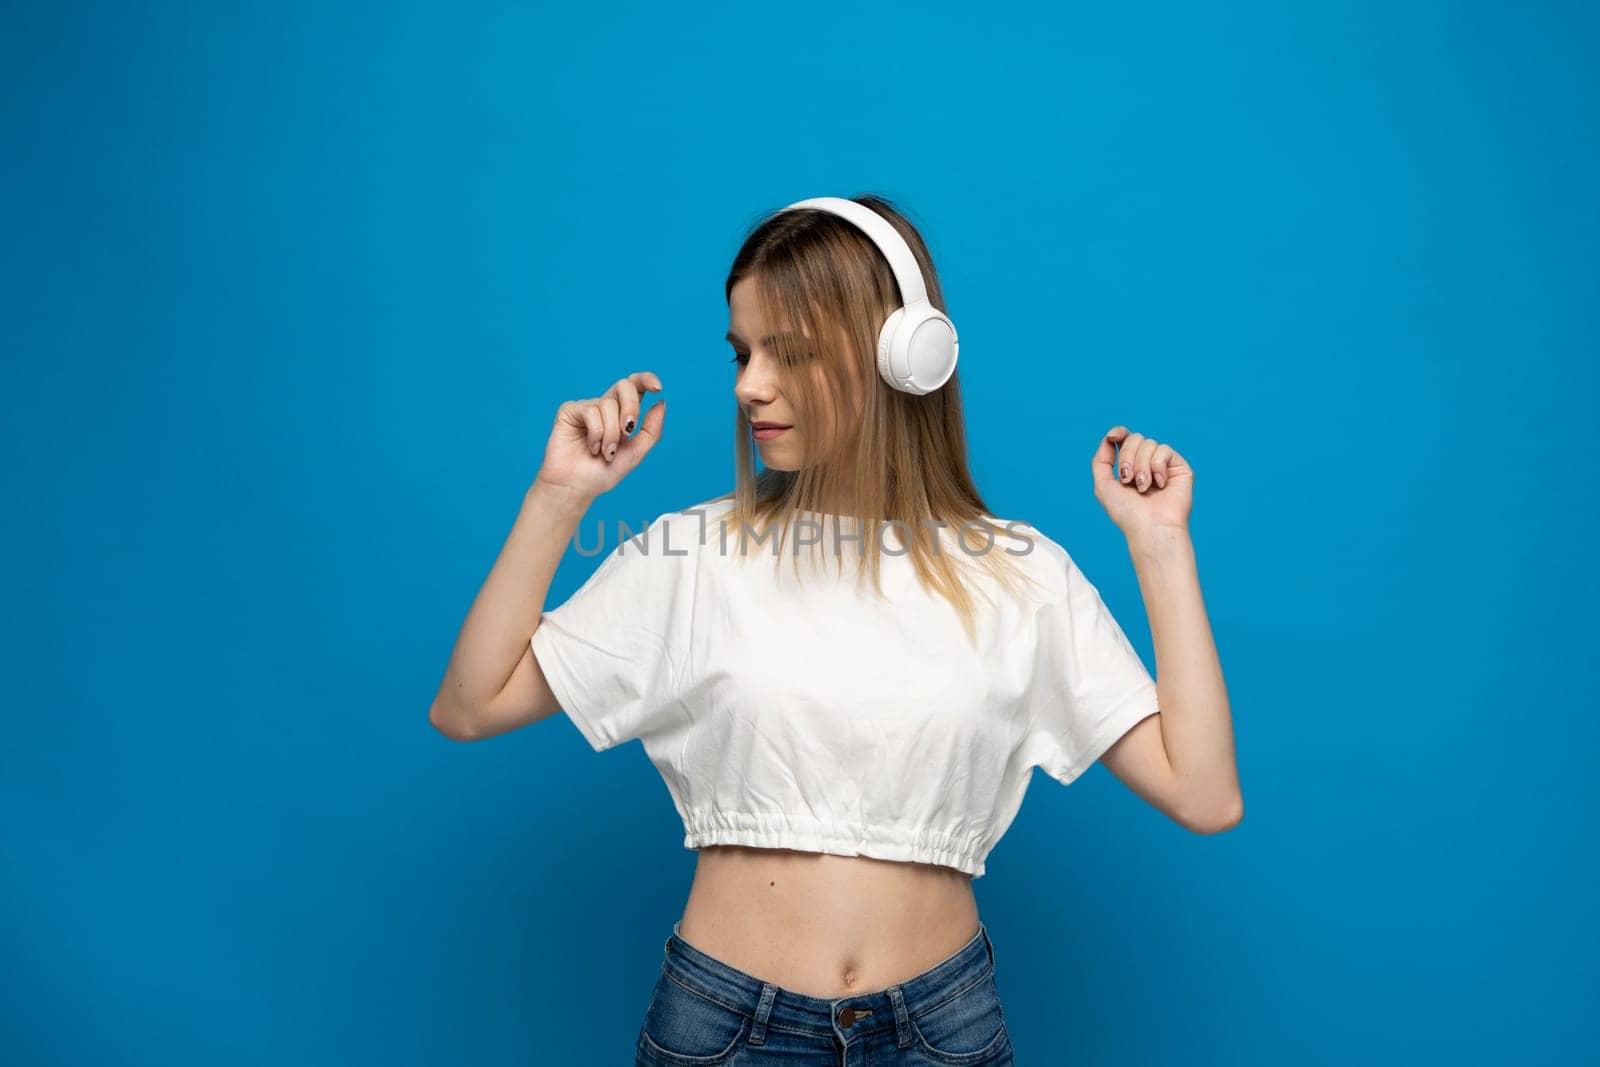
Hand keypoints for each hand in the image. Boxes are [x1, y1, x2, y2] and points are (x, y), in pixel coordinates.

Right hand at [534, 372, 665, 498]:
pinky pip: (591, 412)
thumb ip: (651, 430)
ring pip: (608, 405)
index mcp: (622, 413)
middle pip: (624, 386)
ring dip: (611, 434)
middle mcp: (605, 406)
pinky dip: (596, 434)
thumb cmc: (604, 472)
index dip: (647, 379)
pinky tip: (592, 447)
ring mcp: (587, 407)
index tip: (658, 388)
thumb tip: (661, 402)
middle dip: (631, 407)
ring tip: (604, 452)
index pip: (635, 387)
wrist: (577, 487)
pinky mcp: (570, 411)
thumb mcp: (636, 453)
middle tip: (628, 430)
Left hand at [1092, 425, 1192, 535]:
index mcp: (1129, 466)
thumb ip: (1101, 460)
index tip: (1112, 437)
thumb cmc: (1127, 512)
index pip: (1125, 438)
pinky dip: (1157, 467)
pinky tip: (1160, 484)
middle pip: (1135, 438)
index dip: (1119, 432)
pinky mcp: (1178, 466)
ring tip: (1143, 488)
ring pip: (1149, 443)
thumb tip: (1109, 438)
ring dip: (1141, 466)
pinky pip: (1164, 450)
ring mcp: (1163, 464)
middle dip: (1127, 457)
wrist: (1150, 526)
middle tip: (1128, 480)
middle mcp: (1146, 463)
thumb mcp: (1103, 486)